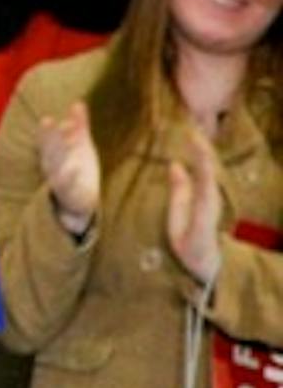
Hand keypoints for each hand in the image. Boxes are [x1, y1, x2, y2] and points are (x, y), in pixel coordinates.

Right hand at [36, 101, 99, 232]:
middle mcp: (53, 165)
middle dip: (50, 140)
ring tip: (65, 145)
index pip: (47, 141)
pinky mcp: (70, 192)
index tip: (47, 120)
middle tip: (49, 127)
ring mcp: (59, 179)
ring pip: (57, 166)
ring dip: (59, 155)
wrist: (78, 203)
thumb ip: (79, 124)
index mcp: (54, 153)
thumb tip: (79, 102)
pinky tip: (75, 168)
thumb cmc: (78, 168)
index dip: (46, 132)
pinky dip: (70, 177)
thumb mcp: (80, 145)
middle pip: (51, 151)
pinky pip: (68, 185)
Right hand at [166, 122, 224, 286]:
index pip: (205, 171)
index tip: (190, 133)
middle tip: (187, 120)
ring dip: (199, 147)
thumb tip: (175, 164)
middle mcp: (212, 195)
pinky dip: (198, 157)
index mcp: (205, 202)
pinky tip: (190, 149)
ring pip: (208, 167)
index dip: (199, 151)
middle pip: (209, 164)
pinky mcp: (208, 198)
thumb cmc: (192, 249)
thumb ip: (178, 195)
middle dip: (201, 142)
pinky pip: (203, 172)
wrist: (211, 266)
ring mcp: (212, 196)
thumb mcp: (179, 226)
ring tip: (188, 129)